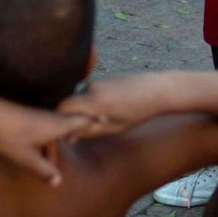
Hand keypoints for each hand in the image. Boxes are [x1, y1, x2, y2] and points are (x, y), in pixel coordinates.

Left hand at [0, 105, 90, 185]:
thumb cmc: (8, 136)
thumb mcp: (27, 158)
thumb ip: (43, 170)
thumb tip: (57, 182)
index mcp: (56, 125)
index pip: (81, 121)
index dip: (93, 120)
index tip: (106, 118)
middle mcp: (50, 117)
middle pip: (68, 126)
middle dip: (75, 134)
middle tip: (81, 139)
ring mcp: (37, 114)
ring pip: (53, 128)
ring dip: (54, 142)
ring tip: (47, 160)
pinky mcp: (25, 115)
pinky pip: (41, 126)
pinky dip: (44, 137)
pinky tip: (33, 147)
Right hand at [58, 75, 176, 136]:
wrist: (157, 89)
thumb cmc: (138, 112)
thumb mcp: (114, 128)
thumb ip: (89, 132)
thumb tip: (69, 137)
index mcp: (93, 101)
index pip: (62, 108)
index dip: (60, 121)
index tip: (65, 133)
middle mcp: (90, 87)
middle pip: (68, 103)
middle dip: (70, 117)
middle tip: (82, 130)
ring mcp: (95, 81)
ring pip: (79, 99)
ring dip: (83, 110)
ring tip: (101, 119)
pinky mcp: (101, 79)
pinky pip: (88, 93)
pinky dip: (91, 103)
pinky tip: (108, 110)